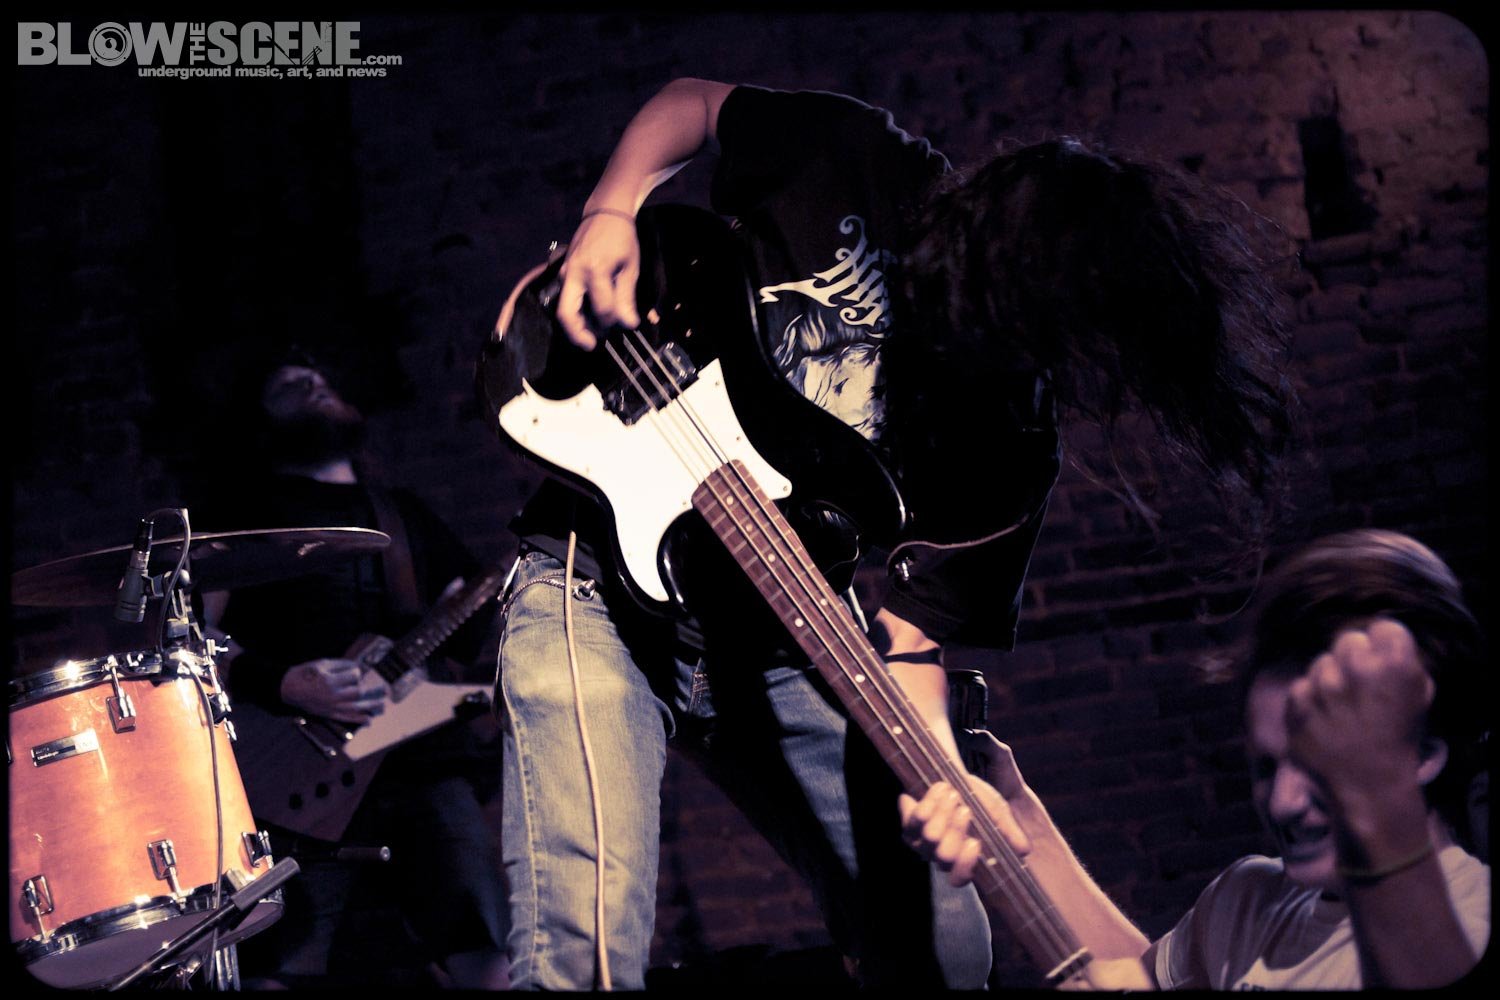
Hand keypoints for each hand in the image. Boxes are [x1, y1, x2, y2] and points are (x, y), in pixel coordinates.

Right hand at [280, 658, 389, 723]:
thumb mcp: (321, 664)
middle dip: (373, 691)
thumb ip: (340, 665)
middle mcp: (332, 696)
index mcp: (330, 681)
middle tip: (384, 689)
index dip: (357, 672)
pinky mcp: (328, 714)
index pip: (353, 676)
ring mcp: (331, 707)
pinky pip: (345, 719)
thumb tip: (358, 667)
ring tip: (383, 706)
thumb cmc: (305, 674)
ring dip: (371, 707)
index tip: (356, 671)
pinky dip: (358, 720)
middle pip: (359, 693)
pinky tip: (369, 720)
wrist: (288, 689)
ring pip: (356, 708)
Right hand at [555, 211, 639, 349]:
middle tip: (592, 345)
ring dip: (576, 325)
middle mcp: (574, 273)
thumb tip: (629, 323)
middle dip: (578, 334)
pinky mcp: (562, 272)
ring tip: (593, 334)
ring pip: (563, 308)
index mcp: (594, 269)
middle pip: (567, 314)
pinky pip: (566, 298)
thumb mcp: (630, 267)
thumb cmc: (621, 238)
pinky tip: (589, 318)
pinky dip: (576, 312)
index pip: (603, 308)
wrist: (604, 213)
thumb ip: (626, 296)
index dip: (616, 321)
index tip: (629, 324)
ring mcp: (565, 272)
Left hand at [899, 772, 1031, 887]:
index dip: (965, 864)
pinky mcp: (909, 825)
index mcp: (964, 860)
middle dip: (957, 829)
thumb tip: (1024, 850)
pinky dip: (928, 803)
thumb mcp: (996, 812)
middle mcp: (941, 856)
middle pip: (944, 856)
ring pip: (929, 837)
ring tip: (953, 793)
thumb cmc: (977, 799)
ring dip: (943, 812)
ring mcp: (923, 842)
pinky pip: (913, 821)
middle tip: (965, 808)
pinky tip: (939, 789)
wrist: (951, 774)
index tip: (975, 842)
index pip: (959, 879)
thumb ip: (1008, 830)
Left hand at [1285, 618, 1433, 804]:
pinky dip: (1308, 700)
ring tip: (1340, 707)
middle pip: (1348, 639)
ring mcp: (1323, 685)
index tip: (1383, 663)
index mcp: (1396, 664)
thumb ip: (1401, 663)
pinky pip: (1300, 686)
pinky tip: (1323, 719)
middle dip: (1353, 658)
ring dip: (1329, 679)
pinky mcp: (1296, 703)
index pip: (1384, 627)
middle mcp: (1358, 668)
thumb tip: (1378, 640)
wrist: (1370, 786)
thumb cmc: (1398, 740)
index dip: (1383, 645)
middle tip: (1359, 685)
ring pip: (1320, 662)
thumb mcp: (1417, 697)